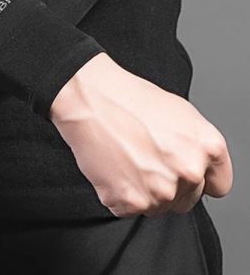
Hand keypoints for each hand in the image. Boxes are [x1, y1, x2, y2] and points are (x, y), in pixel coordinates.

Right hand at [49, 52, 233, 217]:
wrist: (89, 99)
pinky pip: (129, 208)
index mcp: (208, 147)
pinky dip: (118, 193)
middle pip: (187, 199)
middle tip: (143, 157)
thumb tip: (199, 167)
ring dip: (142, 189)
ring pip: (158, 206)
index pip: (217, 185)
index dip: (197, 176)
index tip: (179, 170)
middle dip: (168, 183)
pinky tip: (112, 166)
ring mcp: (161, 190)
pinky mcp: (132, 202)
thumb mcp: (179, 112)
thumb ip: (197, 146)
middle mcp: (190, 171)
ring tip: (125, 157)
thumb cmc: (127, 98)